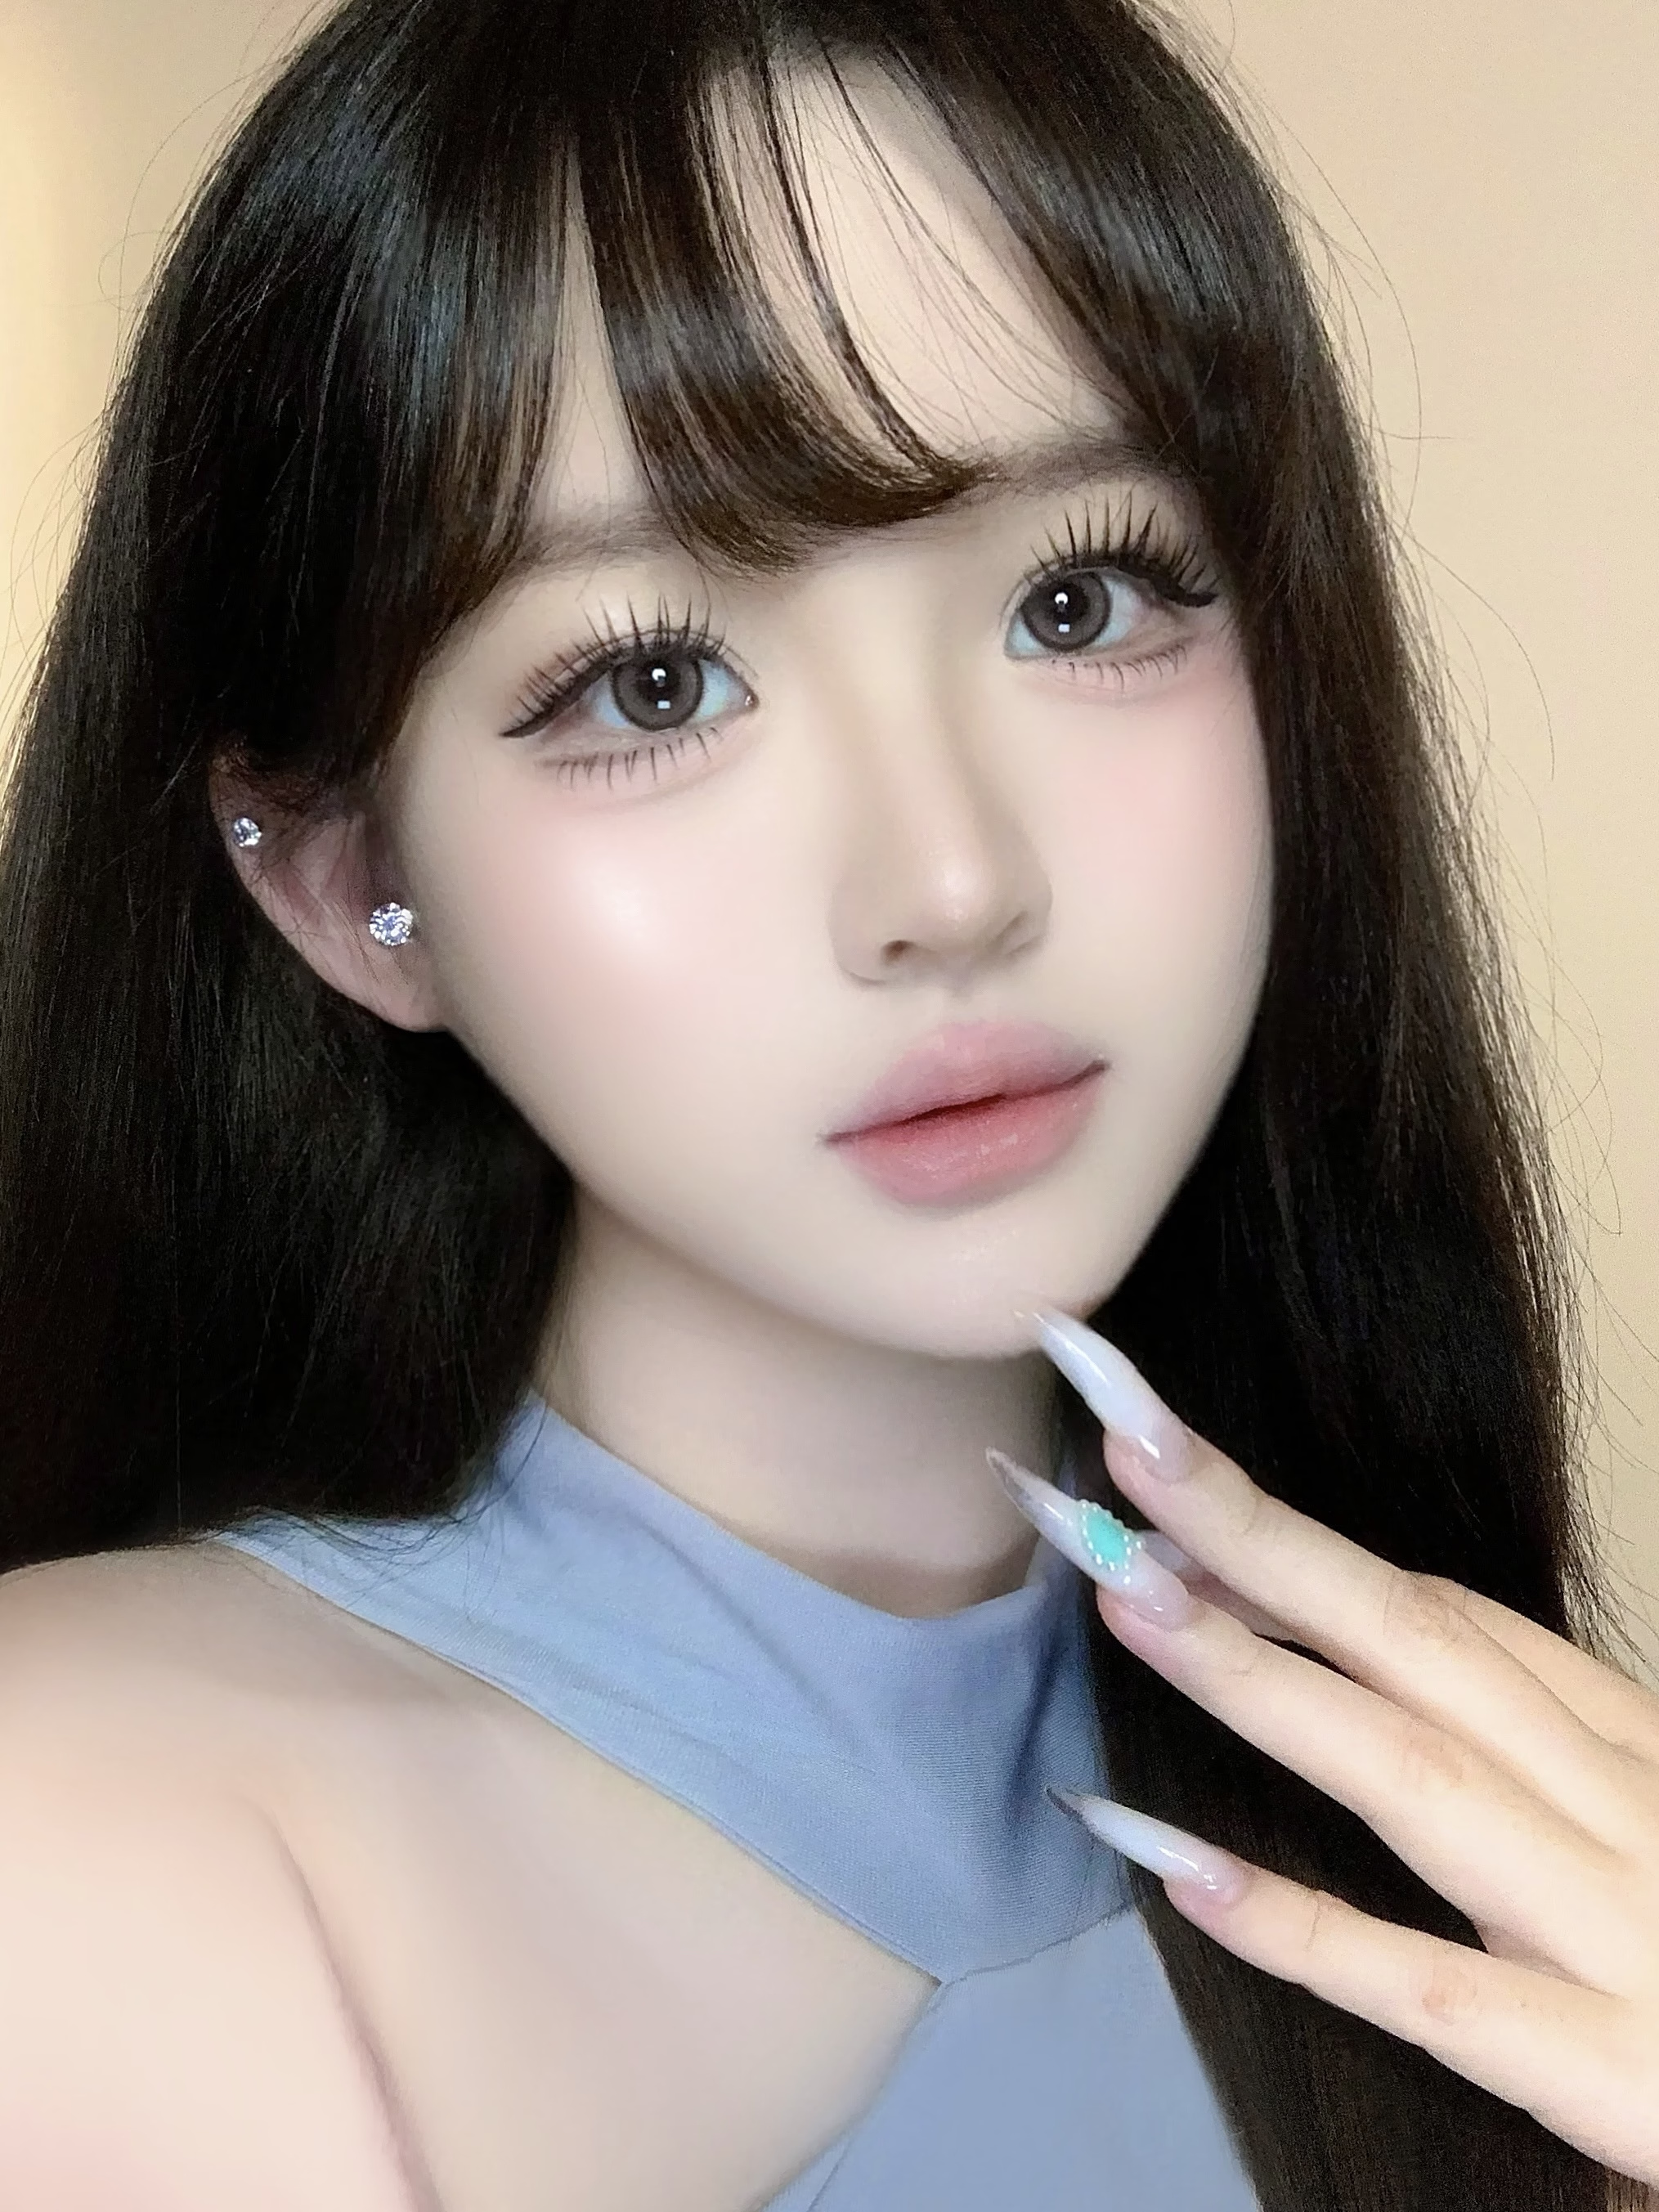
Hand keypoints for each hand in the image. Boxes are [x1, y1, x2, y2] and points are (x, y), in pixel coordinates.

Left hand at [999, 1307, 1658, 2189]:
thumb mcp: (1645, 1832)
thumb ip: (1530, 1769)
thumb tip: (1345, 1682)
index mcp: (1631, 1751)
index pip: (1447, 1619)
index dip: (1292, 1546)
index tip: (1162, 1480)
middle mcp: (1623, 1810)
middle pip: (1413, 1640)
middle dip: (1254, 1536)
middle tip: (1119, 1444)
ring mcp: (1620, 1935)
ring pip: (1413, 1771)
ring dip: (1257, 1675)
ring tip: (1123, 1595)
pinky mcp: (1617, 2077)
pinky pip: (1435, 1992)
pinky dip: (1303, 1927)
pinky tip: (1175, 1866)